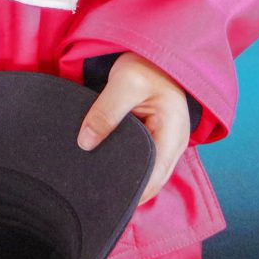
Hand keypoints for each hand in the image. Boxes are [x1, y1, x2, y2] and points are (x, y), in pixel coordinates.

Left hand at [77, 54, 190, 202]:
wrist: (153, 53)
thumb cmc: (146, 66)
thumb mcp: (124, 83)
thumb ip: (105, 112)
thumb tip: (85, 142)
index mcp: (172, 133)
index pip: (154, 177)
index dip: (132, 193)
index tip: (107, 202)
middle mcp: (173, 144)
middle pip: (152, 182)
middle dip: (130, 195)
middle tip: (99, 205)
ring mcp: (166, 144)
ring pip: (149, 176)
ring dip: (130, 184)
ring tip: (101, 195)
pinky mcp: (155, 140)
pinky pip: (144, 163)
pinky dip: (131, 171)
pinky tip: (109, 174)